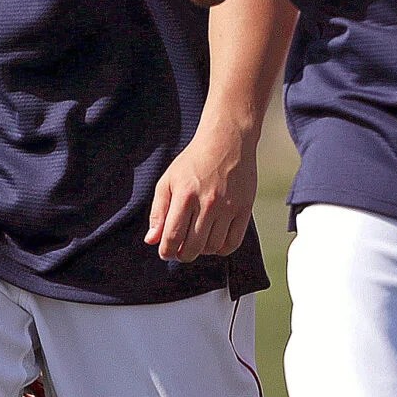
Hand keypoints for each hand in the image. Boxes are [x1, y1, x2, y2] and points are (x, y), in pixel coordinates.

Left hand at [147, 119, 256, 262]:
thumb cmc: (193, 162)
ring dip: (201, 251)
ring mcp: (229, 207)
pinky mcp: (245, 209)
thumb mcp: (168, 181)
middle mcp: (208, 203)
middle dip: (182, 255)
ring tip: (196, 241)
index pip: (173, 237)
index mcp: (185, 196)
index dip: (166, 251)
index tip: (165, 251)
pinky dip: (221, 249)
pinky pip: (233, 243)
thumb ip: (158, 212)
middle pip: (193, 248)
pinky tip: (213, 240)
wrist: (227, 142)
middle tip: (179, 250)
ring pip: (212, 248)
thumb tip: (152, 240)